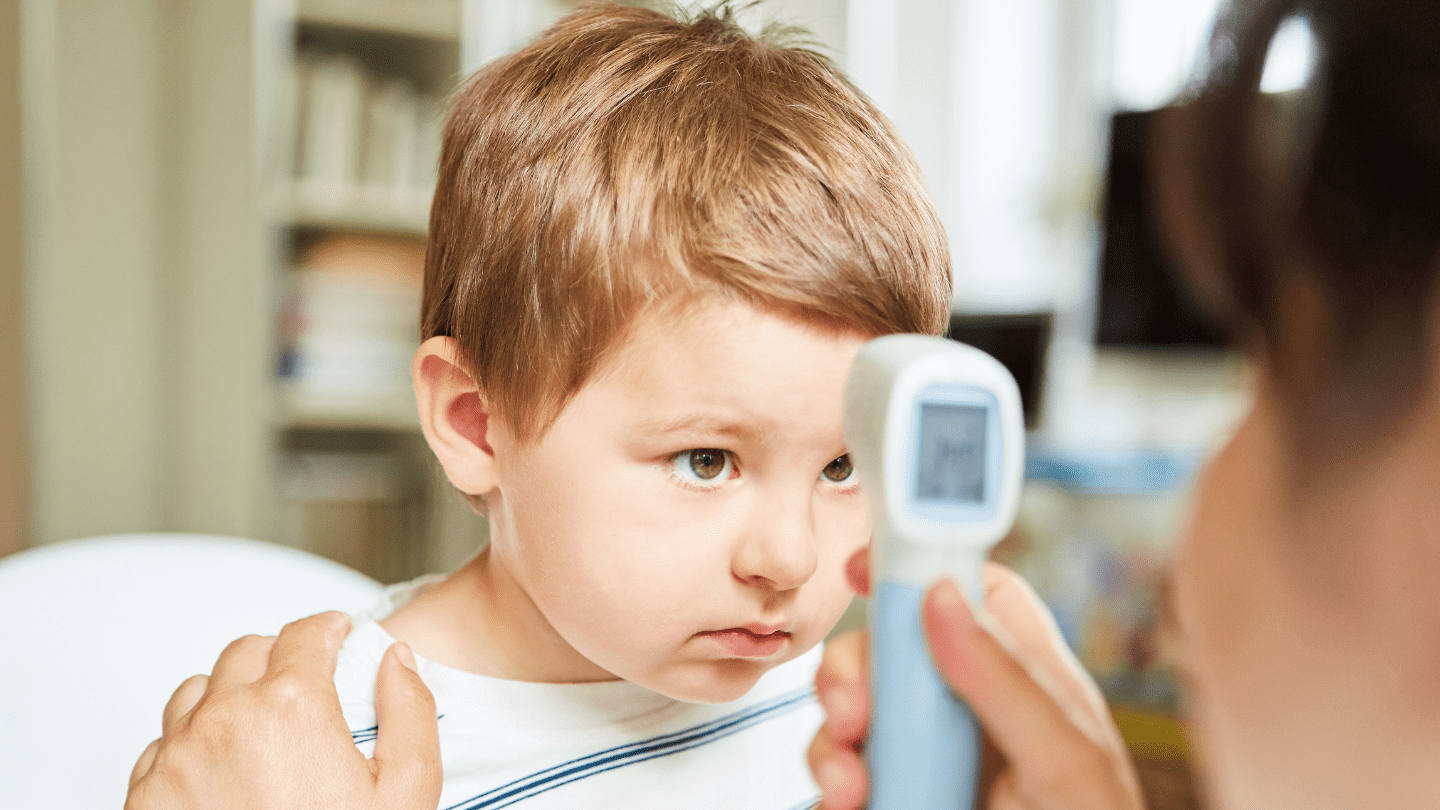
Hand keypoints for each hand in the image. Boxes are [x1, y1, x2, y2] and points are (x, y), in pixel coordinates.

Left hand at [126, 612, 442, 809]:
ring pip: (197, 691)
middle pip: (247, 651)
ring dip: (230, 694)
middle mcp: (224, 720)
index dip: (330, 628)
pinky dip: (191, 743)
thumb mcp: (407, 793)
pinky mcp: (145, 797)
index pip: (305, 632)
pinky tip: (220, 768)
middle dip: (280, 656)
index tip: (338, 636)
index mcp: (291, 707)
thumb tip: (398, 661)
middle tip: (305, 680)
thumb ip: (410, 712)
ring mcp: (176, 758)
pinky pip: (161, 745)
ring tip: (258, 723)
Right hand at [808, 550, 1144, 809]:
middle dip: (855, 670)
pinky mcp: (894, 796)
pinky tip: (848, 800)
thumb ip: (1005, 679)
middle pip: (889, 647)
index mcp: (1025, 679)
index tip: (868, 564)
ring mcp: (928, 755)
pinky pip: (838, 770)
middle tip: (856, 709)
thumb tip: (944, 598)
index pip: (970, 594)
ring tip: (853, 780)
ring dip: (832, 736)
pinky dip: (829, 781)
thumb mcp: (1065, 763)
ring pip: (852, 708)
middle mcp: (969, 708)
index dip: (918, 567)